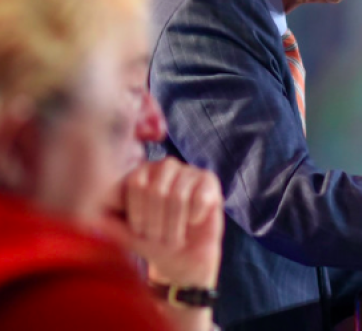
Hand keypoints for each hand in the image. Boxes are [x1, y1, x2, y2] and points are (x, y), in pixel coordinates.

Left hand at [98, 157, 222, 287]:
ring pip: (178, 195)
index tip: (141, 232)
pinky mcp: (210, 182)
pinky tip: (194, 222)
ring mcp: (189, 172)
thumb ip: (107, 223)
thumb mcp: (125, 236)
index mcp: (142, 173)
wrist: (183, 259)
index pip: (136, 183)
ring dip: (175, 225)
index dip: (139, 214)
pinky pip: (199, 198)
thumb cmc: (154, 243)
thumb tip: (86, 216)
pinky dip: (194, 217)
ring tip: (175, 237)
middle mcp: (165, 167)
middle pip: (156, 189)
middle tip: (160, 239)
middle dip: (157, 223)